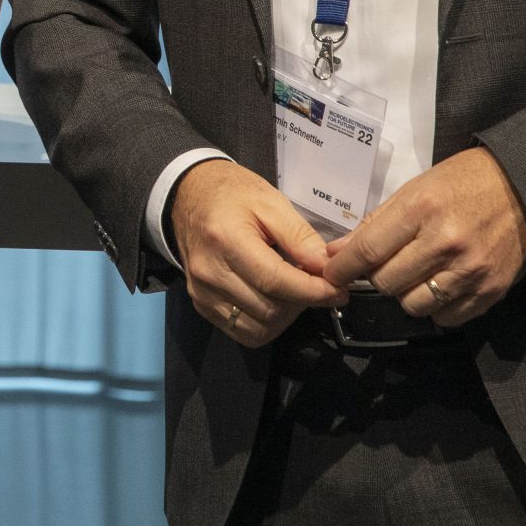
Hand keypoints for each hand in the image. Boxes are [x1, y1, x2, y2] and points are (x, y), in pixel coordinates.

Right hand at [169, 158, 342, 346]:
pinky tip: (274, 301)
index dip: (313, 291)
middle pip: (269, 310)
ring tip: (296, 293)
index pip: (276, 281)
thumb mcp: (270, 202)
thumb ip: (299, 236)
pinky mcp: (201, 305)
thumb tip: (327, 268)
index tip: (338, 289)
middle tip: (319, 287)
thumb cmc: (232, 194)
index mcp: (226, 239)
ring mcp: (201, 292)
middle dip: (303, 303)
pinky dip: (266, 324)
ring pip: (258, 328)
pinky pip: (242, 332)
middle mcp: (209, 272)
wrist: (188, 197)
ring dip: (286, 318)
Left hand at [325, 146, 525, 326]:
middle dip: (376, 277)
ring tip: (414, 274)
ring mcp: (471, 271)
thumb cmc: (463, 183)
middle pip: (387, 283)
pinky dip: (436, 307)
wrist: (525, 189)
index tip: (330, 274)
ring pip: (414, 306)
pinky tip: (439, 285)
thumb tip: (336, 251)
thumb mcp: (415, 189)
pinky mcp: (491, 291)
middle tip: (383, 265)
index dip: (341, 268)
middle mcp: (446, 243)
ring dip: (406, 294)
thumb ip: (375, 222)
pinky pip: (446, 318)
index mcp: (422, 210)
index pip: (368, 251)